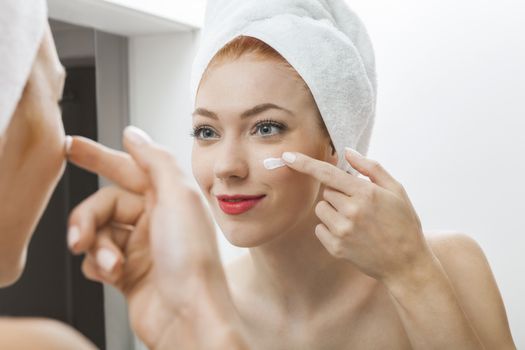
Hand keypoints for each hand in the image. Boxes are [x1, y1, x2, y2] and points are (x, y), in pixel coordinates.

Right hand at [67, 127, 245, 348]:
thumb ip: (156, 161)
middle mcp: (156, 219)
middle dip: (88, 219)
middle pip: (105, 204)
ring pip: (98, 233)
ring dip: (98, 248)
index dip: (100, 156)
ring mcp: (142, 247)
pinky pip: (97, 259)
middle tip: (80, 236)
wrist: (189, 318)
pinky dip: (98, 266)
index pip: (128, 168)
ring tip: (113, 265)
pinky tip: (112, 276)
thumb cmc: (192, 263)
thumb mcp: (178, 198)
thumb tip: (134, 134)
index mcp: (170, 198)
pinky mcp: (129, 273)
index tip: (72, 147)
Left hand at [281, 148, 435, 287]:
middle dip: (339, 193)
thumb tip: (347, 152)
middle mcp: (351, 211)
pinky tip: (351, 234)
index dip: (305, 163)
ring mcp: (342, 231)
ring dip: (333, 210)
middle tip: (361, 206)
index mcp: (366, 193)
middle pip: (326, 191)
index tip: (287, 156)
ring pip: (321, 208)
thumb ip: (371, 168)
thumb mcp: (396, 190)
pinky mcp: (336, 248)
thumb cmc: (403, 222)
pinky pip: (320, 228)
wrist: (406, 264)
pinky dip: (330, 228)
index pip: (328, 173)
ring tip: (356, 220)